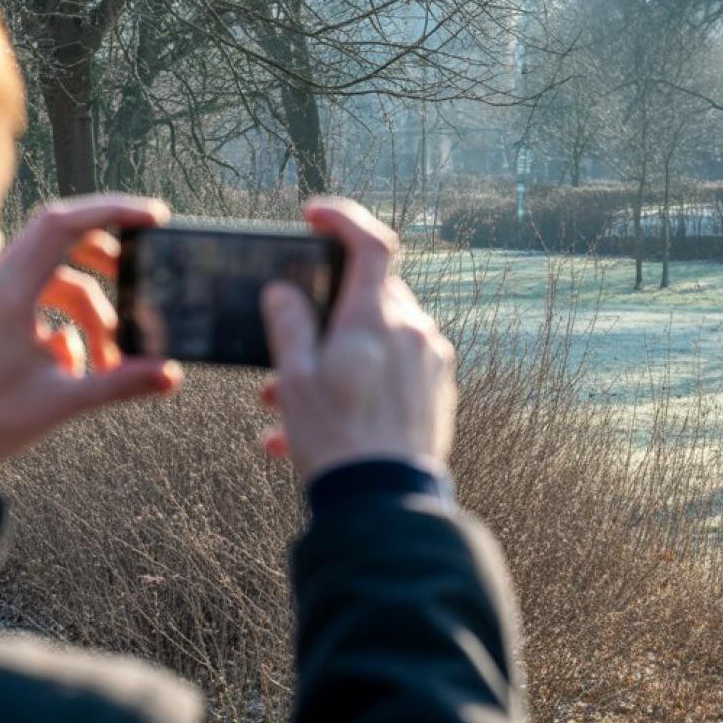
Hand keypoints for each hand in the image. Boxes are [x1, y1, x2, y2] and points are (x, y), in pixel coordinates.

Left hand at [0, 195, 181, 462]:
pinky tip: (72, 365)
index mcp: (10, 290)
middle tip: (137, 285)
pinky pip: (42, 301)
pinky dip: (68, 324)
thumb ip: (120, 384)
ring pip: (59, 280)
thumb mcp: (61, 400)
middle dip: (108, 264)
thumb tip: (171, 375)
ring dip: (92, 313)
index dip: (112, 211)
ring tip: (108, 360)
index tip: (153, 218)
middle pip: (65, 242)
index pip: (64, 225)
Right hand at [259, 197, 455, 481]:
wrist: (386, 505)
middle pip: (370, 296)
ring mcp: (430, 364)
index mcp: (377, 319)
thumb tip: (284, 292)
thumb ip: (290, 325)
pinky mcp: (437, 394)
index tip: (314, 217)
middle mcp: (413, 332)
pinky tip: (317, 428)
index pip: (371, 243)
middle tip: (287, 343)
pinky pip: (393, 374)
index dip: (343, 220)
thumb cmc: (336, 440)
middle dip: (325, 314)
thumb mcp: (295, 380)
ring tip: (285, 406)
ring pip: (376, 340)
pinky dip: (357, 385)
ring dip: (335, 359)